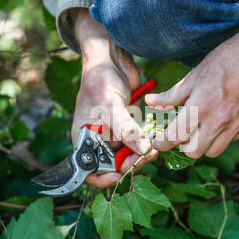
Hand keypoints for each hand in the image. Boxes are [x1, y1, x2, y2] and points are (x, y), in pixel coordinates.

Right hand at [70, 9, 157, 187]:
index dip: (103, 177)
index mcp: (84, 141)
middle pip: (113, 165)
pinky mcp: (128, 127)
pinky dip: (145, 143)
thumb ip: (126, 130)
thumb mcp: (111, 107)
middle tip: (146, 156)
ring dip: (140, 154)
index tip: (119, 175)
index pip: (90, 170)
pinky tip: (154, 139)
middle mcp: (97, 141)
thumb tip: (144, 150)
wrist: (110, 60)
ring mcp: (113, 135)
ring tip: (153, 148)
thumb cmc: (100, 82)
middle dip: (130, 163)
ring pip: (128, 155)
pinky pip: (137, 142)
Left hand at [145, 22, 238, 157]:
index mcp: (200, 107)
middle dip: (183, 146)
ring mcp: (235, 125)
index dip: (162, 144)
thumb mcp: (193, 76)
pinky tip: (219, 121)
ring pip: (212, 152)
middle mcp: (218, 121)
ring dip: (203, 145)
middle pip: (193, 152)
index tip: (158, 143)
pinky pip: (229, 141)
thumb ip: (171, 95)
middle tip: (182, 134)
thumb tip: (151, 102)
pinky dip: (220, 137)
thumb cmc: (224, 61)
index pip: (174, 137)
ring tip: (201, 130)